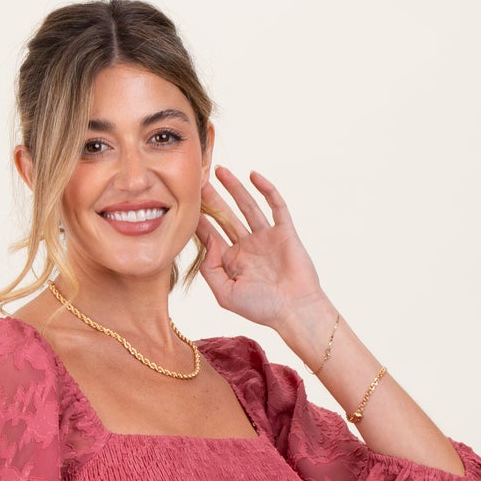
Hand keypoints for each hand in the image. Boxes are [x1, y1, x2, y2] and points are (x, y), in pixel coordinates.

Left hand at [195, 165, 326, 333]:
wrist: (295, 310)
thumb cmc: (261, 308)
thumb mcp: (225, 294)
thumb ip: (210, 269)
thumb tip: (208, 240)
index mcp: (232, 262)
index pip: (211, 235)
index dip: (198, 219)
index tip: (185, 202)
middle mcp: (247, 247)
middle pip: (225, 216)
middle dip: (212, 199)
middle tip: (198, 179)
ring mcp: (266, 237)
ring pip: (247, 206)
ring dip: (234, 188)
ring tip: (220, 170)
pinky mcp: (284, 231)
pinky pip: (275, 205)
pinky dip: (266, 189)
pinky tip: (253, 175)